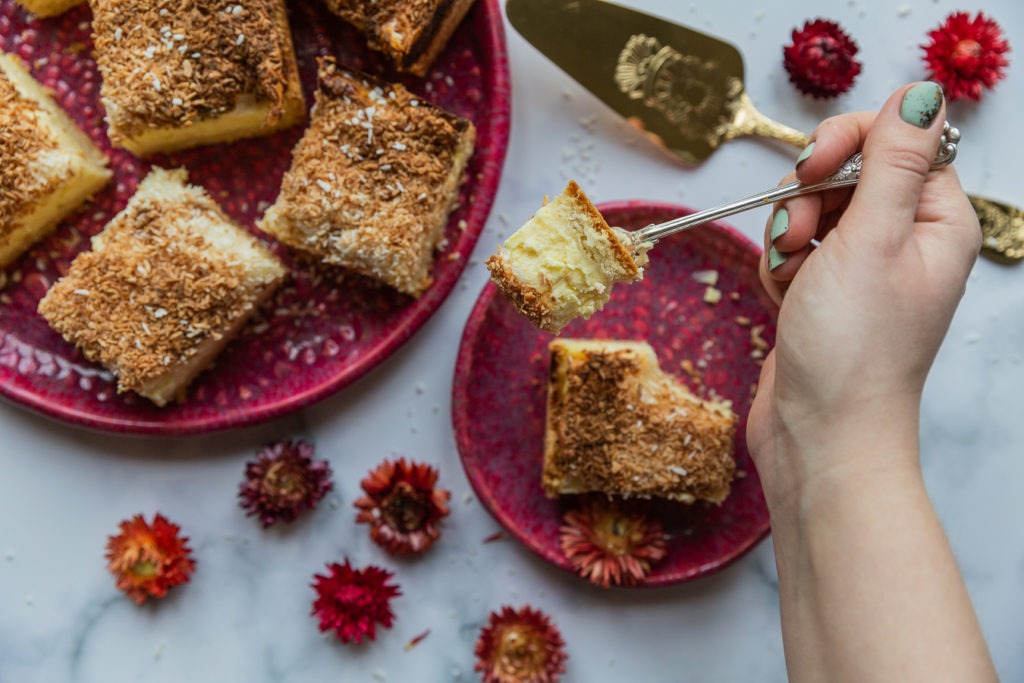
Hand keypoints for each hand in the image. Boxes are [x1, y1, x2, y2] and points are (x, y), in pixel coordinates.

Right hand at [746, 82, 980, 507]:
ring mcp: (862, 270)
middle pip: (849, 173)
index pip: (900, 143)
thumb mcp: (871, 239)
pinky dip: (779, 266)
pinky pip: (794, 250)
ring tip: (791, 274)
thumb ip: (892, 162)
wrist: (819, 435)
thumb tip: (920, 96)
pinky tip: (783, 297)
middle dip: (808, 194)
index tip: (812, 167)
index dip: (850, 142)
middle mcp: (904, 243)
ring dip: (787, 233)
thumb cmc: (852, 351)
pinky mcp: (825, 293)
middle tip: (798, 231)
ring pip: (812, 209)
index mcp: (937, 223)